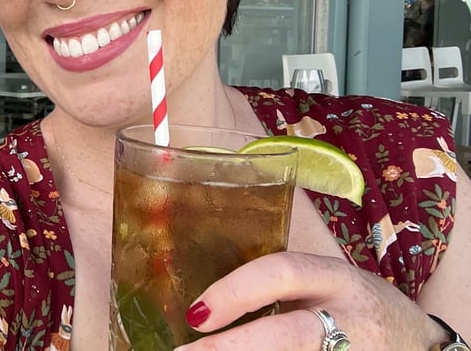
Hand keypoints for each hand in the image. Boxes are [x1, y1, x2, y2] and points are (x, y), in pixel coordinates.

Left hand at [175, 252, 447, 349]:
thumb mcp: (326, 283)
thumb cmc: (356, 306)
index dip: (236, 292)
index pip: (281, 274)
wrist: (420, 341)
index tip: (196, 315)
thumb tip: (202, 309)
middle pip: (289, 335)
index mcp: (336, 279)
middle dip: (234, 348)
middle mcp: (347, 318)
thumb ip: (278, 287)